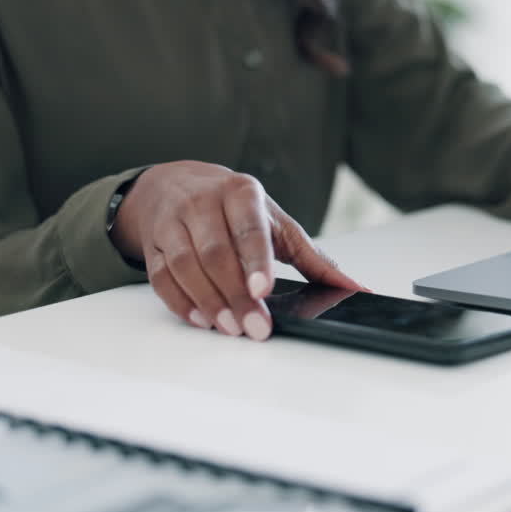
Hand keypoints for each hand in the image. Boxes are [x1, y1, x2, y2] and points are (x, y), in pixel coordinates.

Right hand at [110, 161, 362, 340]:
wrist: (177, 184)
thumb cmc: (235, 208)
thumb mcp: (277, 222)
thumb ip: (313, 258)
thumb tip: (356, 289)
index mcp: (240, 192)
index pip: (248, 228)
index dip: (255, 260)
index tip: (264, 289)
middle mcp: (203, 202)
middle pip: (217, 254)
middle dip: (236, 295)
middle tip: (255, 326)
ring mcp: (173, 222)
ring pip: (185, 266)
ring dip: (208, 301)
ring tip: (231, 327)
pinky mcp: (154, 244)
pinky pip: (160, 277)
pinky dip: (180, 302)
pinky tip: (201, 319)